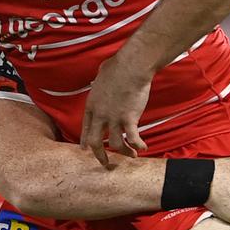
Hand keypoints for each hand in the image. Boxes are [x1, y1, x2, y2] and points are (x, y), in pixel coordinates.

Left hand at [81, 50, 151, 165]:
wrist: (131, 67)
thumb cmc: (117, 66)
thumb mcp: (101, 75)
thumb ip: (99, 82)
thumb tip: (100, 77)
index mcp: (91, 105)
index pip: (86, 128)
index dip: (85, 140)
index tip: (85, 149)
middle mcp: (100, 115)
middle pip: (96, 141)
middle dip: (100, 155)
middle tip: (105, 163)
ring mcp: (114, 119)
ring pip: (116, 144)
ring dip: (124, 152)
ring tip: (132, 156)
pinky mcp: (129, 119)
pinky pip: (133, 138)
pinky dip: (138, 145)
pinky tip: (144, 147)